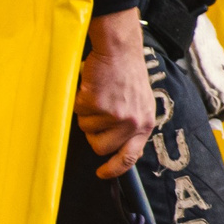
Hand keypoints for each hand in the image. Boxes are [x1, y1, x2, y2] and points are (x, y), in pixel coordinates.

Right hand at [76, 7, 154, 178]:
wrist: (120, 50)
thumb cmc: (127, 74)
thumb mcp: (140, 103)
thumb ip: (132, 125)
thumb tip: (118, 148)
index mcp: (145, 123)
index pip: (130, 157)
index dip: (114, 168)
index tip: (102, 173)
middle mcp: (132, 122)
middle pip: (101, 147)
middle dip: (94, 134)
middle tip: (98, 113)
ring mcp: (115, 115)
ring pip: (87, 129)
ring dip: (87, 114)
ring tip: (99, 95)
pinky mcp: (97, 104)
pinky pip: (78, 112)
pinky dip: (80, 100)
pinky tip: (92, 87)